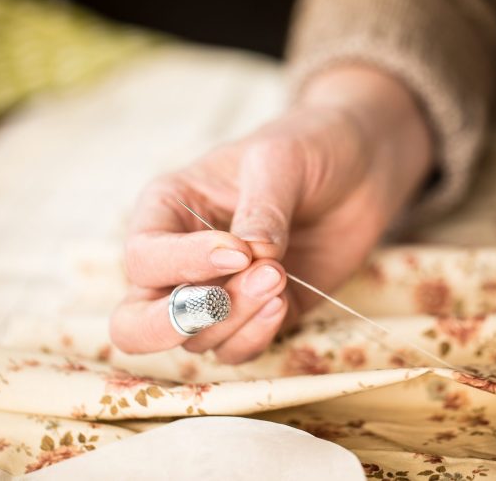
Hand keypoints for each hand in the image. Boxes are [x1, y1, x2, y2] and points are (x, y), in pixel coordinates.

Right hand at [110, 65, 431, 363]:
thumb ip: (261, 208)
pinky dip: (257, 336)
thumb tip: (250, 255)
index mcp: (168, 211)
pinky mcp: (258, 316)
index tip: (239, 251)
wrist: (359, 165)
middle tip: (219, 303)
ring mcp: (219, 293)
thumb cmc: (307, 146)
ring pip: (197, 340)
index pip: (144, 258)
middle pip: (136, 322)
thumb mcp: (280, 160)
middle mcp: (182, 260)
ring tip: (279, 276)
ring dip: (236, 320)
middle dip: (168, 324)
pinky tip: (284, 300)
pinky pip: (239, 349)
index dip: (182, 264)